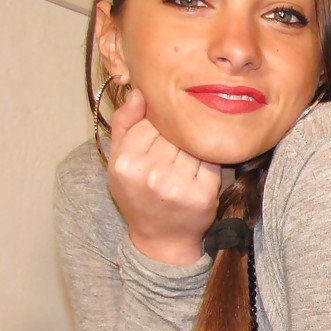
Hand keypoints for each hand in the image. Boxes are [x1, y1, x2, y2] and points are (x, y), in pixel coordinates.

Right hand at [107, 89, 220, 264]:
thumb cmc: (138, 195)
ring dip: (193, 147)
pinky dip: (207, 160)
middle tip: (175, 152)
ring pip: (193, 143)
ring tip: (185, 162)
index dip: (158, 127)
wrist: (161, 239)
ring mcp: (177, 185)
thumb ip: (124, 123)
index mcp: (125, 164)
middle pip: (173, 132)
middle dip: (177, 136)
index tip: (160, 138)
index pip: (149, 122)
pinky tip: (199, 171)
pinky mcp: (203, 193)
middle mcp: (150, 174)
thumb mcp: (120, 161)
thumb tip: (139, 91)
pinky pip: (210, 159)